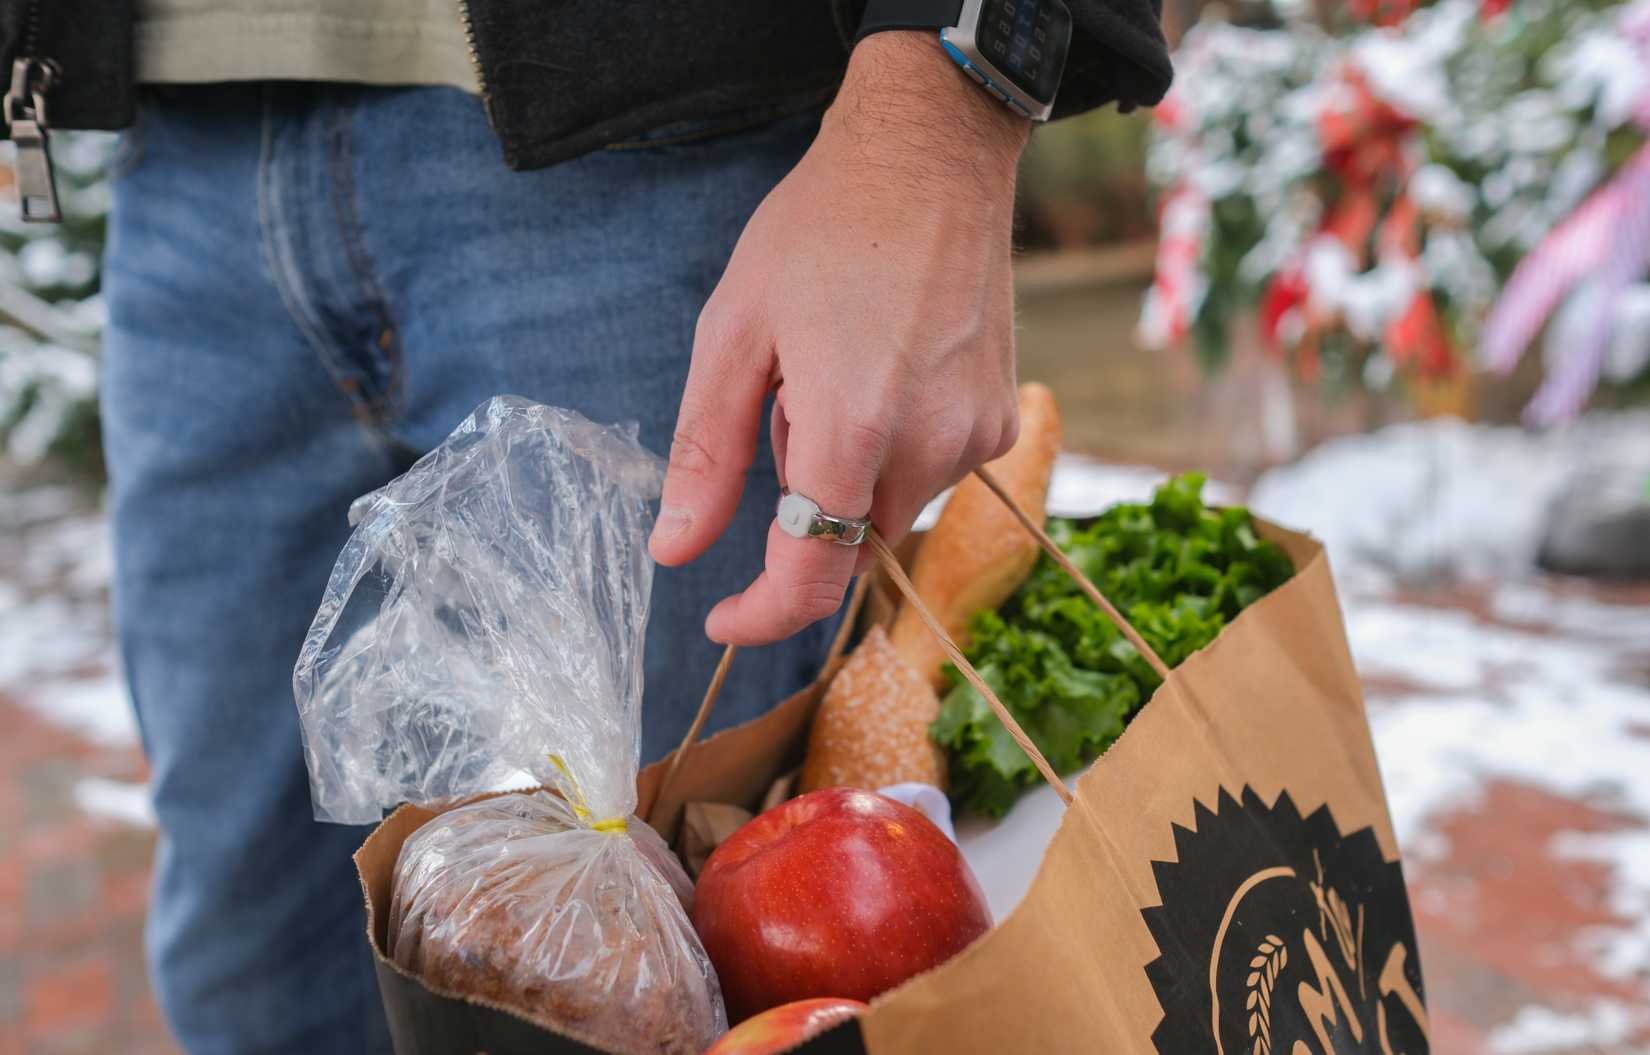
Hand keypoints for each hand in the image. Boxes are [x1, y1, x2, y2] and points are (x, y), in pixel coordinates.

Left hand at [650, 32, 1029, 645]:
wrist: (931, 155)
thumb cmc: (821, 228)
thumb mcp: (733, 331)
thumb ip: (704, 454)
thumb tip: (673, 551)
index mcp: (853, 426)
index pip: (810, 576)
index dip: (759, 614)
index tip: (720, 618)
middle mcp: (930, 446)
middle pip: (845, 542)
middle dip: (800, 502)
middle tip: (787, 396)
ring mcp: (976, 436)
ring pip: (887, 511)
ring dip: (847, 472)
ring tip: (841, 367)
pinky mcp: (1001, 421)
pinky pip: (929, 474)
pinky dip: (891, 450)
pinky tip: (883, 369)